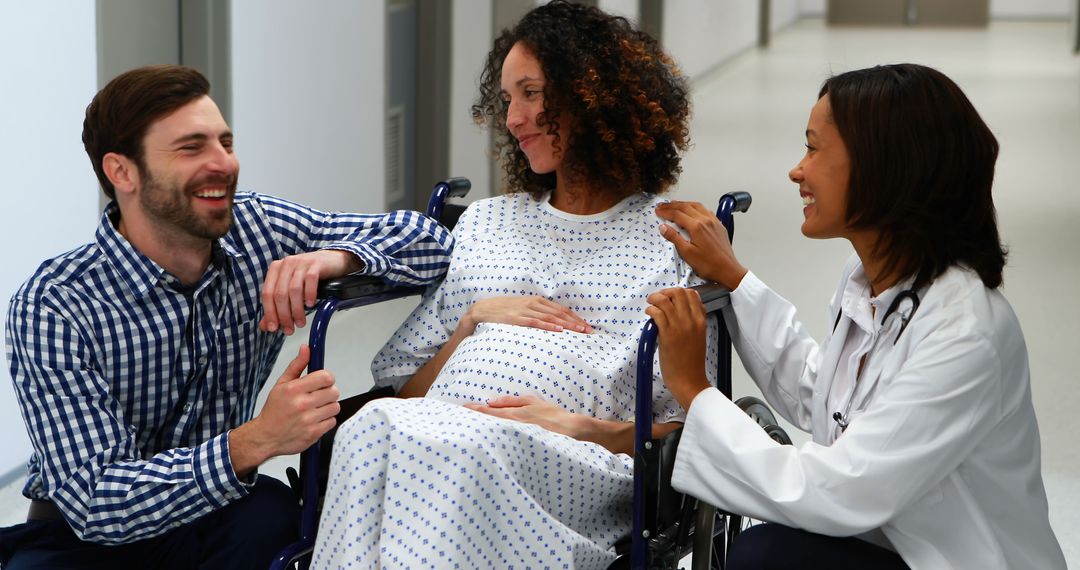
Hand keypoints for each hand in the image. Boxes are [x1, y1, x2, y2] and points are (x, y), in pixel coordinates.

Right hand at [230, 345, 340, 475]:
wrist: (265, 436)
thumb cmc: (274, 410)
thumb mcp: (282, 384)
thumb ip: (297, 365)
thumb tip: (307, 349)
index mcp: (294, 389)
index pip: (326, 377)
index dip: (327, 378)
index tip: (323, 381)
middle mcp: (302, 404)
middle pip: (334, 392)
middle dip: (328, 392)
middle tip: (319, 396)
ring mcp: (308, 420)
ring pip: (335, 407)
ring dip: (328, 406)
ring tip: (316, 408)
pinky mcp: (313, 434)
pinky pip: (332, 421)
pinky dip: (326, 420)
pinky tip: (315, 419)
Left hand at [260, 249, 360, 334]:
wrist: (332, 260)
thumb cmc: (310, 275)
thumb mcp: (291, 289)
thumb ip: (277, 307)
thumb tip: (266, 325)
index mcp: (276, 269)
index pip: (267, 294)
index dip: (269, 313)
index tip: (273, 327)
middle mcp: (287, 264)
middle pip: (280, 294)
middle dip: (284, 315)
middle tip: (289, 329)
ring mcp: (301, 263)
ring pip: (294, 290)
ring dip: (297, 310)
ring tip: (301, 322)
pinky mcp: (316, 264)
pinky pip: (310, 281)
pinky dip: (309, 295)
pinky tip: (310, 304)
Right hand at [459, 296, 591, 335]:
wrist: (482, 310)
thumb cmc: (504, 311)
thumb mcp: (523, 308)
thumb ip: (537, 313)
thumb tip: (555, 322)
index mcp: (536, 300)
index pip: (561, 309)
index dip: (575, 317)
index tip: (587, 326)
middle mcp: (533, 303)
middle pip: (560, 313)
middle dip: (576, 322)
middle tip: (589, 331)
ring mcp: (525, 311)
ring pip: (551, 317)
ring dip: (567, 325)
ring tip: (579, 331)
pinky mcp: (516, 319)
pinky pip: (536, 322)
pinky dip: (549, 326)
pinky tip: (559, 330)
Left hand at [464, 395, 580, 438]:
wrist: (569, 430)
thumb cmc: (551, 414)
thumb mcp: (532, 401)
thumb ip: (512, 400)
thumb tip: (492, 401)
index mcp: (514, 414)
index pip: (489, 412)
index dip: (475, 410)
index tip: (462, 409)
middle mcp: (512, 426)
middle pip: (488, 423)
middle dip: (473, 420)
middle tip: (456, 419)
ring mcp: (516, 437)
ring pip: (493, 433)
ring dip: (480, 430)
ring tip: (465, 429)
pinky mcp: (521, 446)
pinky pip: (503, 442)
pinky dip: (491, 440)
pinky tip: (484, 441)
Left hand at [646, 287, 711, 410]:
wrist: (689, 380)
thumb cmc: (691, 362)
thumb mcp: (699, 337)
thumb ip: (693, 322)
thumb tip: (681, 310)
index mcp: (701, 321)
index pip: (692, 294)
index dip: (678, 292)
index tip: (670, 297)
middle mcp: (691, 321)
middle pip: (679, 292)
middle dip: (665, 292)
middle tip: (658, 299)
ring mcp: (680, 327)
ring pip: (666, 300)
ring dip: (655, 298)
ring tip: (651, 304)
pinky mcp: (667, 335)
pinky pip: (657, 313)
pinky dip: (650, 309)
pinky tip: (649, 314)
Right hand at [655, 201, 746, 289]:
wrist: (728, 270)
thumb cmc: (709, 265)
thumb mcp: (687, 253)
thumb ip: (674, 238)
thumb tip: (663, 227)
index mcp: (697, 227)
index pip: (677, 214)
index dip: (666, 212)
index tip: (658, 211)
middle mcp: (706, 221)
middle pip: (686, 207)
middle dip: (672, 205)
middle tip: (662, 206)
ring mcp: (714, 222)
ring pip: (697, 206)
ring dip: (684, 204)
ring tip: (675, 204)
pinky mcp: (719, 225)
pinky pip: (706, 210)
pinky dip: (696, 207)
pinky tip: (694, 210)